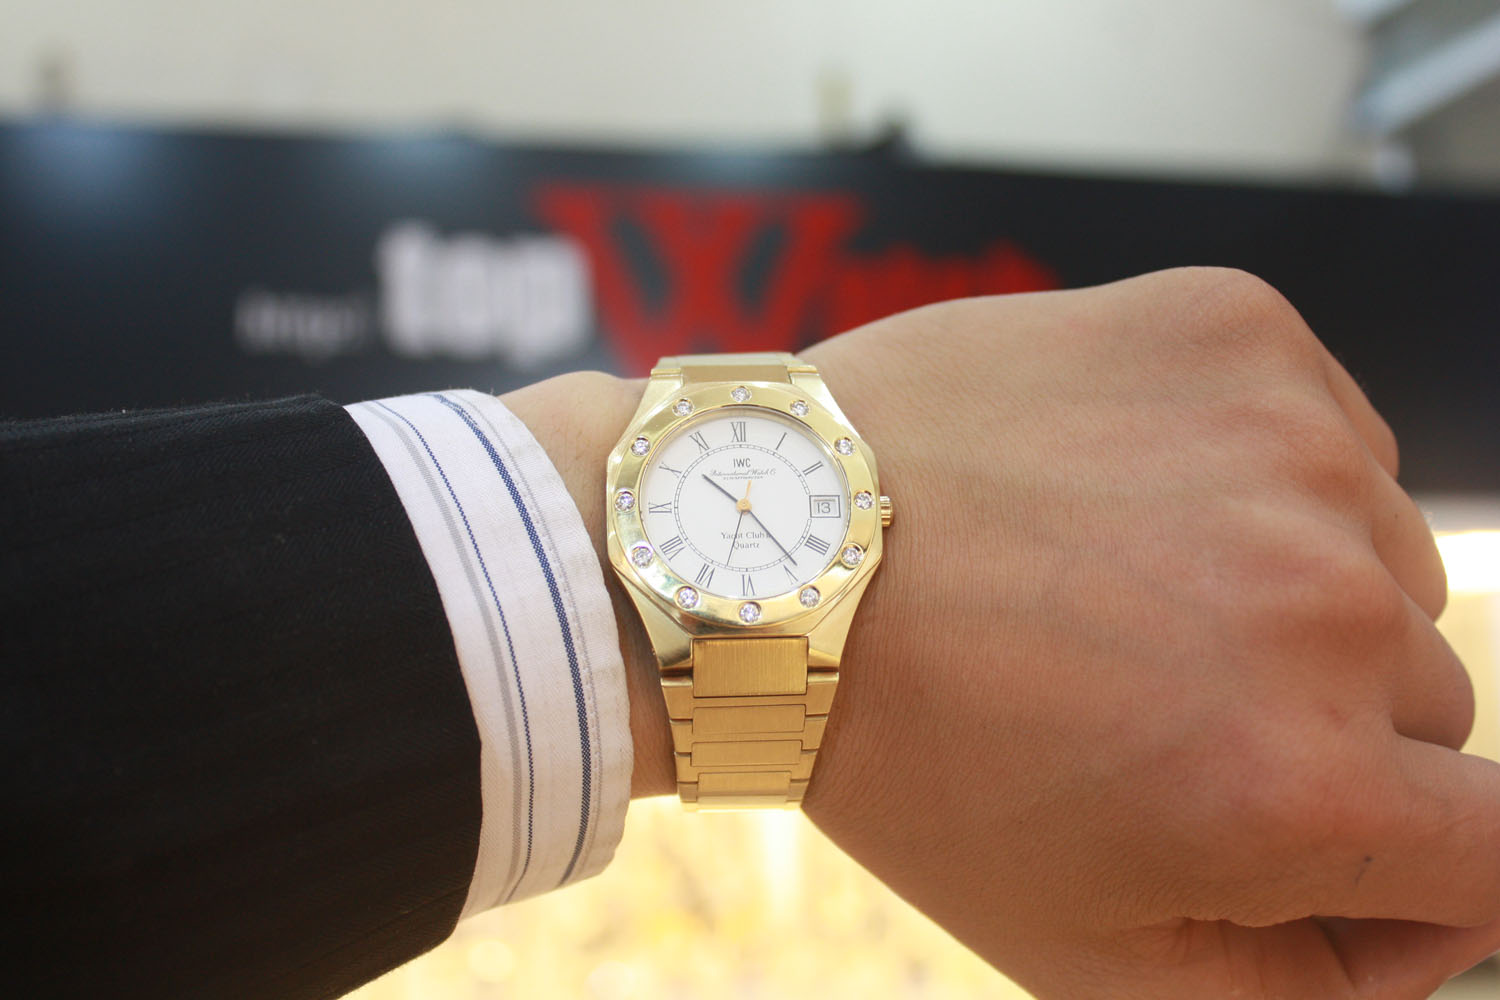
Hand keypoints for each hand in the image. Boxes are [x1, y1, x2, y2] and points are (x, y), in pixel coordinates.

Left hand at [797, 268, 1499, 998]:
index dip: (1440, 861)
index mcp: (1298, 783)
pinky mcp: (1241, 334)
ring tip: (1122, 590)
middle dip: (1323, 724)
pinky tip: (1126, 494)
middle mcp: (1325, 608)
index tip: (1364, 838)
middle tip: (1156, 701)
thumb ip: (1291, 988)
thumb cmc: (907, 750)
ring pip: (1380, 561)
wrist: (775, 548)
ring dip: (1289, 590)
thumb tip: (1421, 936)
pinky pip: (1326, 436)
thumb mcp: (1078, 943)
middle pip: (1429, 703)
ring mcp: (1290, 448)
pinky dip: (1254, 474)